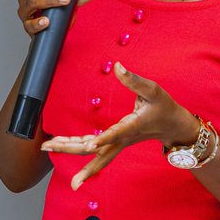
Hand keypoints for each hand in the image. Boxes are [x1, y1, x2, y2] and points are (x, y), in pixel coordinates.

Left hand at [41, 62, 195, 189]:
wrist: (173, 127)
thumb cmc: (164, 107)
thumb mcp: (154, 90)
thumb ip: (134, 80)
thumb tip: (117, 66)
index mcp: (133, 126)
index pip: (117, 134)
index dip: (104, 139)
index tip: (90, 145)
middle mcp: (123, 139)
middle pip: (95, 150)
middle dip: (71, 149)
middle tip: (47, 147)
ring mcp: (118, 143)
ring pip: (92, 154)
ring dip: (69, 151)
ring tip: (46, 147)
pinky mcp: (115, 142)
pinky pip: (94, 150)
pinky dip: (78, 148)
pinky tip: (62, 145)